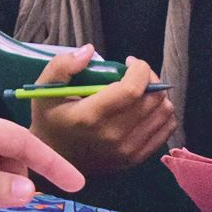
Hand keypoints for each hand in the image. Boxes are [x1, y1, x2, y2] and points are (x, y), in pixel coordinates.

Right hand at [27, 46, 176, 175]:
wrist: (54, 161)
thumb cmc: (51, 120)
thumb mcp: (45, 89)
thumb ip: (63, 65)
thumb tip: (90, 50)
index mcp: (90, 117)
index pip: (133, 89)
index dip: (140, 69)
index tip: (129, 62)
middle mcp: (113, 136)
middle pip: (153, 99)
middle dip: (149, 78)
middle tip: (135, 74)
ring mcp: (127, 151)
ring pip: (165, 113)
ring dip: (157, 95)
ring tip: (141, 90)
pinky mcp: (136, 159)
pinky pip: (166, 129)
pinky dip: (161, 113)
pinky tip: (145, 108)